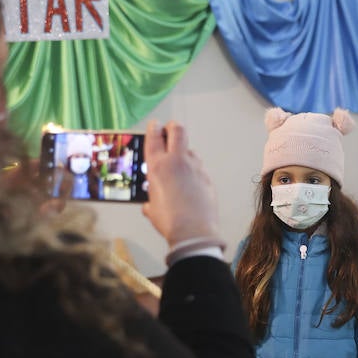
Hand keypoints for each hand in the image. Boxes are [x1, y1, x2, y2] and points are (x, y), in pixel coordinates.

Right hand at [141, 120, 220, 246]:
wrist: (194, 231)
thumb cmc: (169, 221)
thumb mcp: (152, 208)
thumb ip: (150, 201)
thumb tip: (149, 204)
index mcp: (158, 166)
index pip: (154, 137)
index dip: (154, 128)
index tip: (154, 125)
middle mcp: (177, 161)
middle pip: (177, 130)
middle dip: (172, 127)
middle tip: (169, 130)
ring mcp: (195, 167)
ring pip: (190, 149)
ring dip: (184, 152)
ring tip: (179, 164)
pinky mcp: (207, 177)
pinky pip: (199, 167)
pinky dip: (193, 170)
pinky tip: (190, 183)